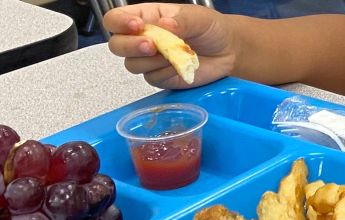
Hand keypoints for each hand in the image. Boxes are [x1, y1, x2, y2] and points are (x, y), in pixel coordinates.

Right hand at [104, 4, 235, 89]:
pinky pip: (151, 78)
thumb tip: (165, 25)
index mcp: (147, 17)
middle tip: (152, 46)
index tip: (136, 25)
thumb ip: (181, 21)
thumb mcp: (198, 18)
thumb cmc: (210, 29)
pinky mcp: (159, 77)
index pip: (116, 18)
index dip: (120, 22)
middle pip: (117, 45)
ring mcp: (150, 60)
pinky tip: (179, 67)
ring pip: (132, 64)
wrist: (227, 52)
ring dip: (150, 61)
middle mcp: (143, 38)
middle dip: (130, 46)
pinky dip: (164, 73)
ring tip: (172, 55)